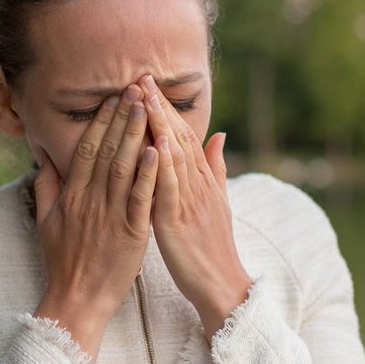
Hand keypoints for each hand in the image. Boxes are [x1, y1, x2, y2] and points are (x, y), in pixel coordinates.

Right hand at [31, 84, 159, 360]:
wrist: (75, 300)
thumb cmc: (63, 262)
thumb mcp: (47, 221)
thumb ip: (47, 186)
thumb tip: (45, 156)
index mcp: (72, 194)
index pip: (87, 148)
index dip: (101, 120)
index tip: (113, 96)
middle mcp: (89, 199)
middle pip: (106, 149)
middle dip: (122, 116)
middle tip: (136, 86)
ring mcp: (109, 215)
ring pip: (123, 167)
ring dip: (136, 134)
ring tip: (148, 106)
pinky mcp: (129, 233)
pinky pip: (140, 198)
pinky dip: (149, 173)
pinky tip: (159, 150)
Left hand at [137, 73, 252, 332]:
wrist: (222, 285)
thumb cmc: (213, 247)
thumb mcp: (217, 203)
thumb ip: (215, 168)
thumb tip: (218, 135)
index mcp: (203, 181)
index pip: (184, 137)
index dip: (167, 109)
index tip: (149, 84)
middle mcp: (198, 186)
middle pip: (178, 139)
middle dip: (159, 107)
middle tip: (142, 78)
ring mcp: (190, 203)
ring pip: (174, 157)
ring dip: (159, 127)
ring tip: (144, 99)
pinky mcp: (178, 222)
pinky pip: (170, 190)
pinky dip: (163, 167)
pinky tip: (154, 146)